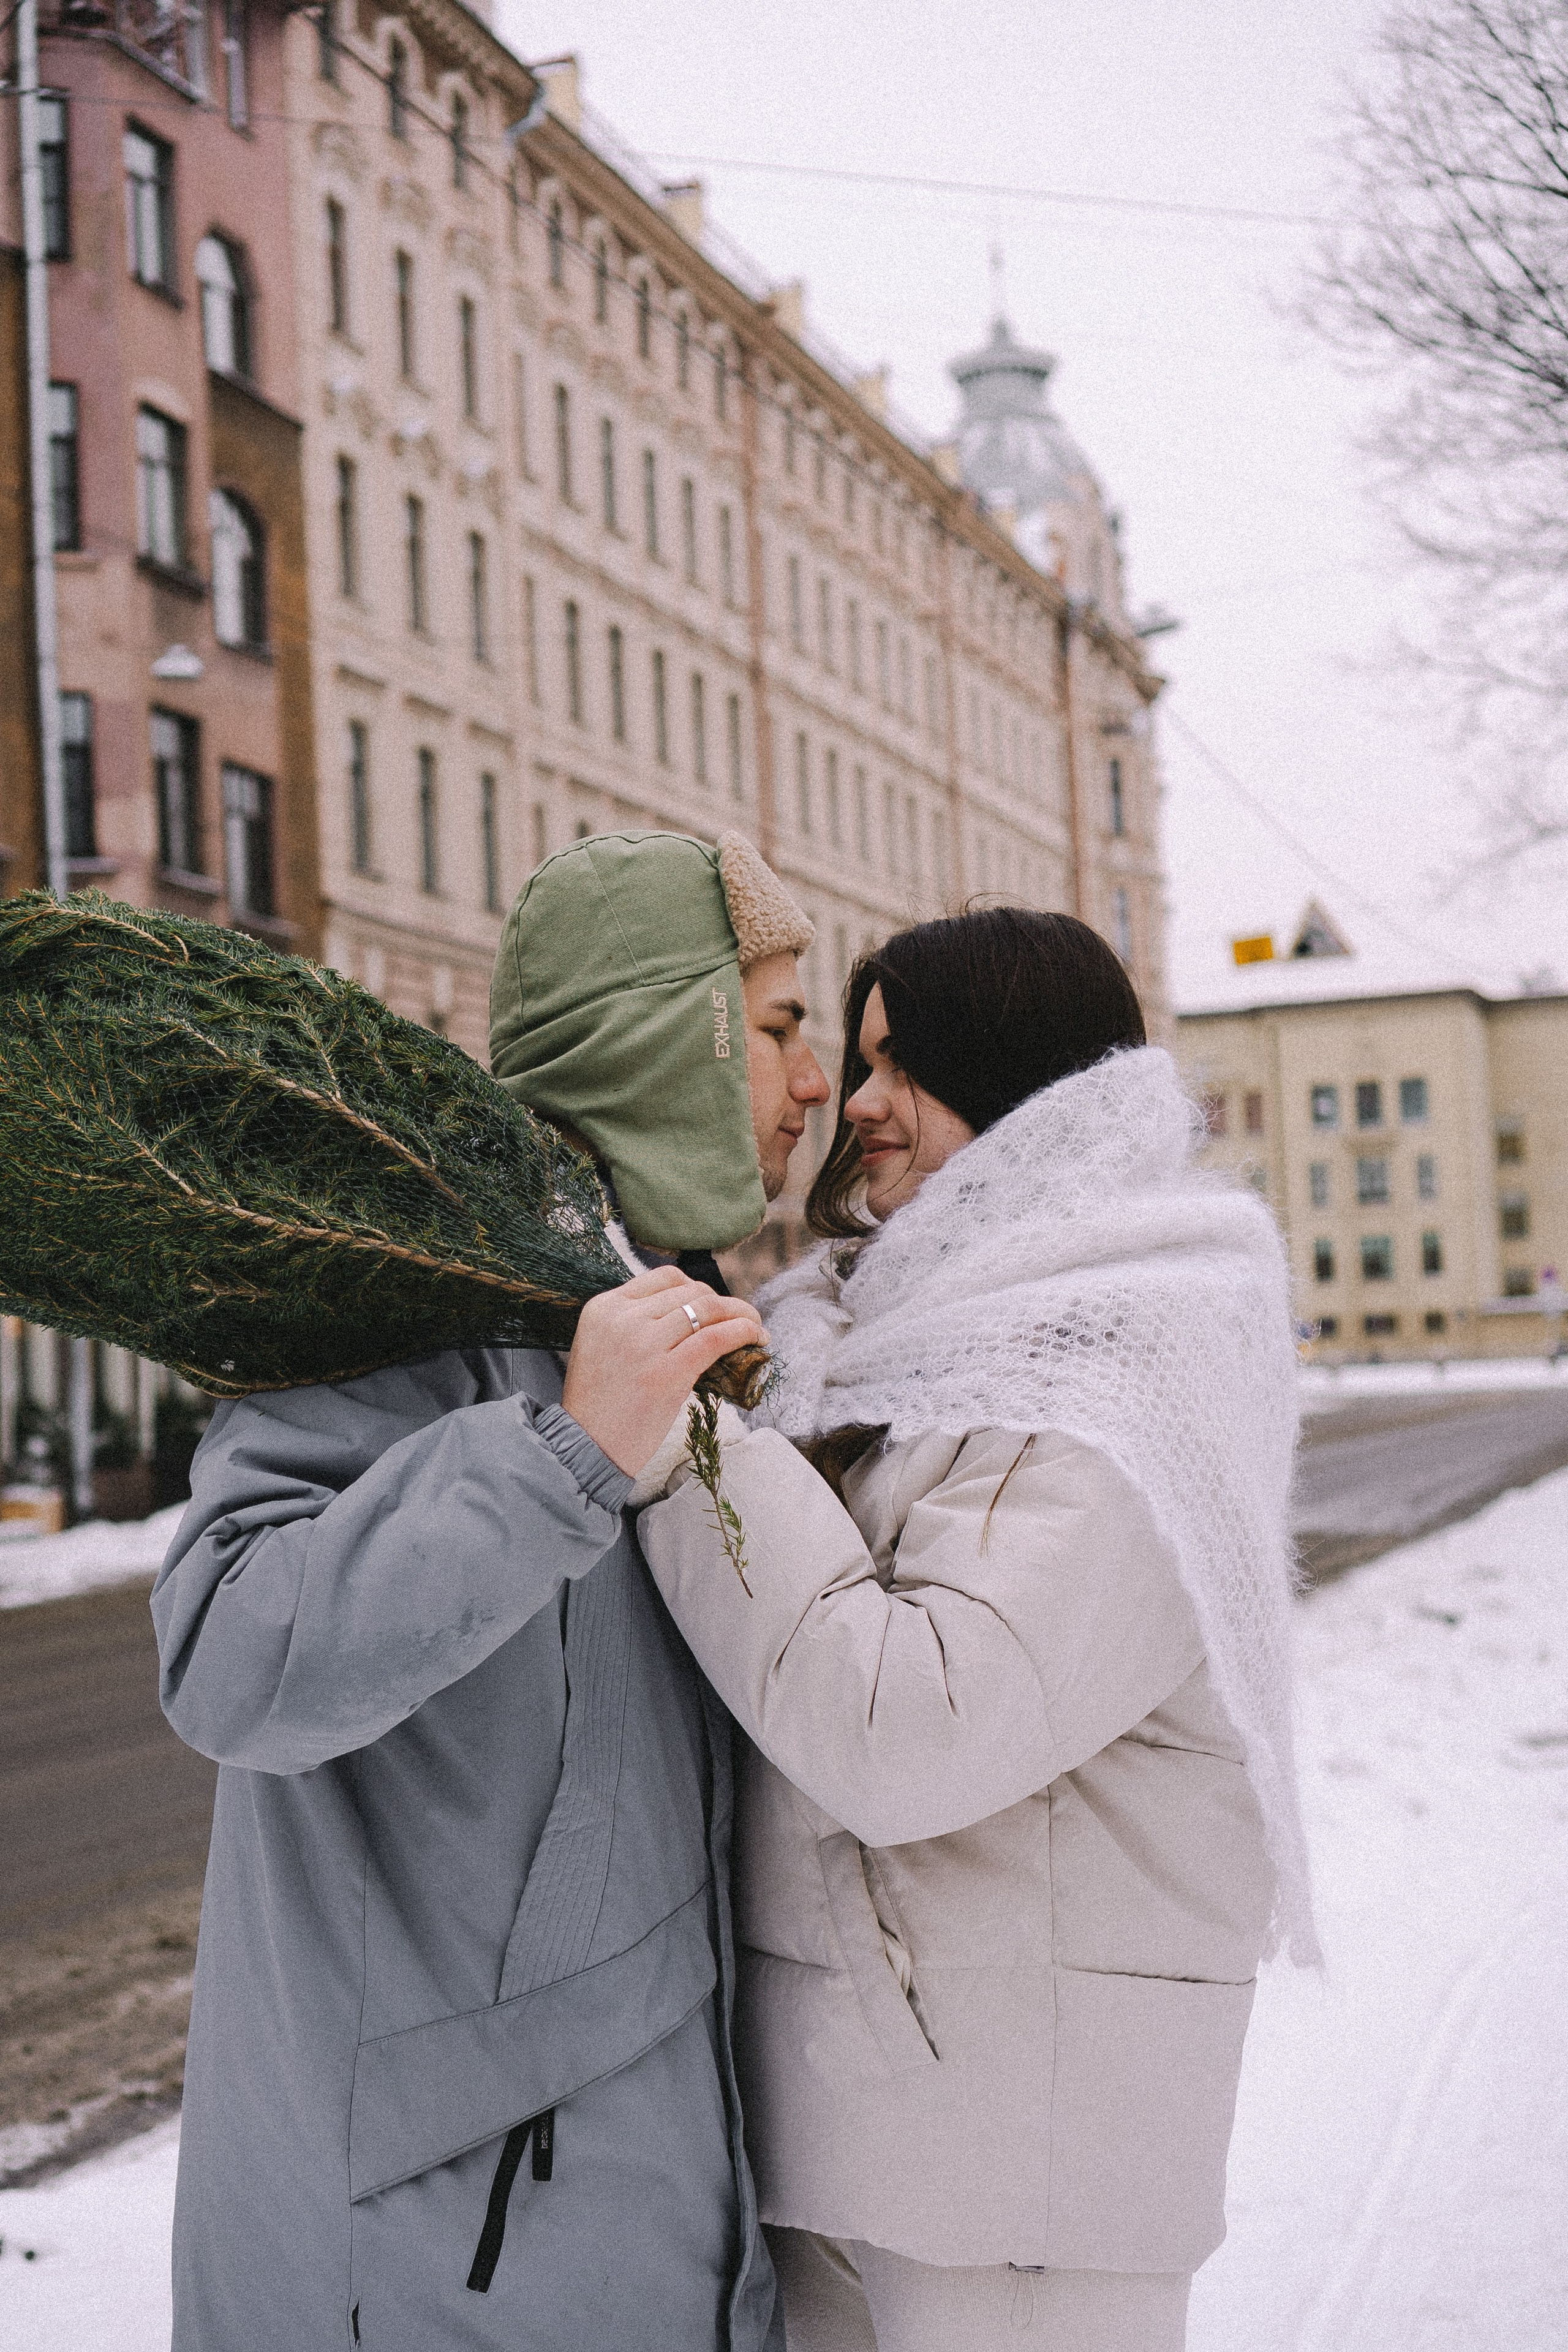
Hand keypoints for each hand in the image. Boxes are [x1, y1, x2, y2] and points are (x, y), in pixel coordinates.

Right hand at [563, 1267, 765, 1475]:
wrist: (585, 1448)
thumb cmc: (599, 1404)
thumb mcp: (602, 1346)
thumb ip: (633, 1324)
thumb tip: (689, 1314)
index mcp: (605, 1307)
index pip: (665, 1277)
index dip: (698, 1287)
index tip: (714, 1305)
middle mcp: (623, 1318)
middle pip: (691, 1291)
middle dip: (724, 1302)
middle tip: (743, 1318)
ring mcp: (644, 1344)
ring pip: (708, 1308)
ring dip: (742, 1313)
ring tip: (756, 1326)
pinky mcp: (667, 1372)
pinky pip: (716, 1338)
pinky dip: (744, 1332)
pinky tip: (757, 1338)